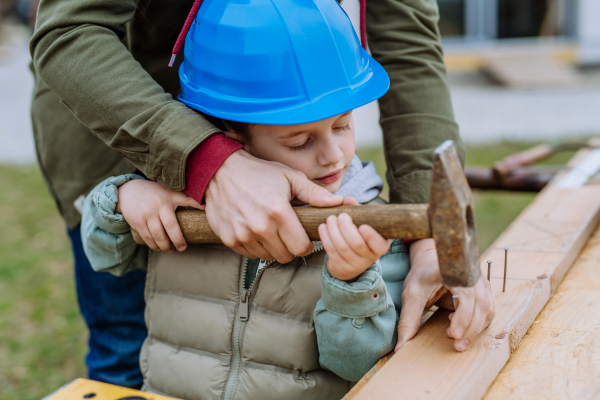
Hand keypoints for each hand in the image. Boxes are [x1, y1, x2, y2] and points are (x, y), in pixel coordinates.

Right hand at [117, 179, 202, 251]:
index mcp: (168, 198)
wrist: (129, 191)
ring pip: (158, 235)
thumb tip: (206, 206)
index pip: (184, 204)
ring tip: (171, 249)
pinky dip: (154, 245)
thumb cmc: (156, 193)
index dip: (192, 213)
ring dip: (165, 246)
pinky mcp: (137, 221)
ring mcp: (147, 214)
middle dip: (178, 241)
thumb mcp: (171, 192)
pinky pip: (148, 237)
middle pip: (170, 227)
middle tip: (182, 248)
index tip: (200, 221)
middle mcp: (158, 206)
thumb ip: (186, 198)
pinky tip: (159, 248)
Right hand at [204, 150, 344, 261]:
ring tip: (270, 228)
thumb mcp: (290, 177)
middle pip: (285, 256)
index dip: (304, 244)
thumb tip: (340, 202)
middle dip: (289, 247)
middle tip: (287, 232)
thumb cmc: (259, 173)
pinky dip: (255, 246)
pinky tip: (255, 229)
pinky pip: (250, 254)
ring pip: (267, 256)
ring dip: (272, 247)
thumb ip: (315, 194)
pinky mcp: (229, 239)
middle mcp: (260, 227)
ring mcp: (243, 235)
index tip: (302, 236)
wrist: (220, 171)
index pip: (300, 248)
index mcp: (279, 212)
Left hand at [319, 212, 389, 280]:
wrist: (348, 261)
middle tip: (341, 216)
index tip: (362, 226)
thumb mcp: (361, 223)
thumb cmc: (357, 236)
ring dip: (334, 231)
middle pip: (357, 244)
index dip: (371, 237)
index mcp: (379, 246)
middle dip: (346, 228)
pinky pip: (332, 252)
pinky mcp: (341, 268)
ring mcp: (355, 265)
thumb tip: (347, 199)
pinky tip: (322, 227)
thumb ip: (357, 210)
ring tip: (330, 219)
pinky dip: (326, 237)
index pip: (380, 245)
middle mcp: (370, 258)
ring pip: (342, 248)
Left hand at [396, 238, 494, 351]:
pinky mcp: (484, 293)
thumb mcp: (411, 295)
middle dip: (471, 329)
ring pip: (488, 311)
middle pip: (481, 305)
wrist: (430, 263)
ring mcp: (482, 284)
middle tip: (457, 345)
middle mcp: (473, 276)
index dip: (462, 316)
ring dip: (475, 328)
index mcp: (456, 270)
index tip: (454, 334)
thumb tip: (401, 345)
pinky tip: (458, 326)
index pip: (466, 294)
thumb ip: (408, 319)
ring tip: (455, 338)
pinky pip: (487, 312)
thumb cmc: (422, 277)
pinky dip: (477, 324)